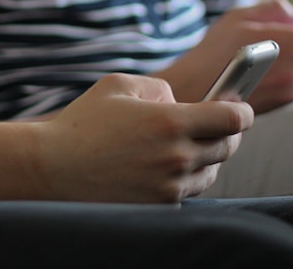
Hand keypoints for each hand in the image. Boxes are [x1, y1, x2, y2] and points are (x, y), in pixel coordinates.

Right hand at [35, 73, 252, 203]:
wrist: (51, 169)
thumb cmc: (83, 123)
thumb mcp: (119, 86)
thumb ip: (159, 88)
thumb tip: (181, 101)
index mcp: (170, 122)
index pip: (232, 120)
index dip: (242, 111)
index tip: (240, 108)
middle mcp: (176, 157)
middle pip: (227, 146)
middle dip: (227, 133)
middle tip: (216, 123)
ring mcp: (168, 187)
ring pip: (210, 172)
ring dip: (206, 157)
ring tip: (186, 144)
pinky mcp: (158, 207)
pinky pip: (187, 192)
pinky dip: (184, 178)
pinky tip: (166, 166)